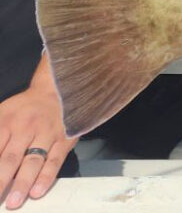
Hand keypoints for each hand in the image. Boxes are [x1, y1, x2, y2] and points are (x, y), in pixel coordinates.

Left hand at [0, 81, 76, 209]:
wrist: (59, 90)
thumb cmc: (25, 108)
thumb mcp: (2, 113)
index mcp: (6, 122)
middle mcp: (26, 128)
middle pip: (9, 159)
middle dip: (0, 181)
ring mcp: (46, 134)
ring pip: (32, 162)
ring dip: (22, 184)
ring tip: (14, 202)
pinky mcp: (64, 140)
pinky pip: (54, 161)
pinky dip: (46, 177)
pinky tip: (37, 191)